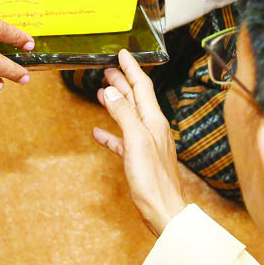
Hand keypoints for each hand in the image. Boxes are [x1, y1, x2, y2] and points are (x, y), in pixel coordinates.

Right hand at [93, 50, 186, 235]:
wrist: (164, 210)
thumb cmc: (153, 180)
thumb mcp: (136, 140)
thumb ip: (124, 114)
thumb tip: (111, 91)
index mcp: (154, 121)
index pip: (142, 86)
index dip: (131, 68)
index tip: (122, 54)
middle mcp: (152, 128)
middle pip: (135, 98)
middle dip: (122, 82)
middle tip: (108, 69)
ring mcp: (146, 144)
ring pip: (128, 116)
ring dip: (116, 102)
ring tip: (102, 91)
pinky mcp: (139, 160)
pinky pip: (122, 139)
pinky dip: (111, 132)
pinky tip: (99, 132)